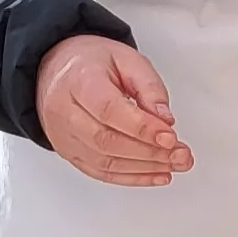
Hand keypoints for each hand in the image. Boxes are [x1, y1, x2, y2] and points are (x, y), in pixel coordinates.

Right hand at [34, 35, 189, 184]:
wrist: (57, 70)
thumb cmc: (92, 63)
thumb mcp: (127, 59)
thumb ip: (149, 87)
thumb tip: (165, 119)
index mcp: (78, 80)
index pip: (108, 110)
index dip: (142, 127)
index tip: (170, 136)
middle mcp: (64, 110)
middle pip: (106, 140)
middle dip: (149, 152)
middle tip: (180, 154)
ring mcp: (63, 134)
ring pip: (104, 161)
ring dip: (145, 167)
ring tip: (174, 164)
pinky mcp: (68, 152)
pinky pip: (100, 172)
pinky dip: (131, 177)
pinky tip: (155, 174)